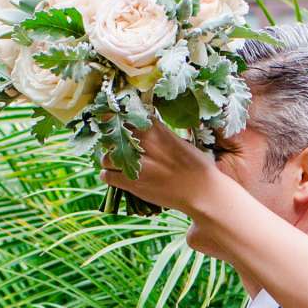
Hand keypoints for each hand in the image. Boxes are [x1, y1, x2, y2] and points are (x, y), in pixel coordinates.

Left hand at [102, 122, 224, 213]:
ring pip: (106, 157)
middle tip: (118, 149)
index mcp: (154, 128)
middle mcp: (142, 142)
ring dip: (109, 160)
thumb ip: (159, 134)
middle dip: (113, 143)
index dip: (118, 121)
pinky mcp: (131, 182)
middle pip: (112, 136)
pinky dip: (108, 176)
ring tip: (116, 164)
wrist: (201, 191)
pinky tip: (114, 176)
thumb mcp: (179, 141)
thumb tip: (145, 129)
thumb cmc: (196, 166)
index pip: (125, 116)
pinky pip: (106, 175)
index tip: (117, 125)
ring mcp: (135, 162)